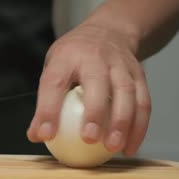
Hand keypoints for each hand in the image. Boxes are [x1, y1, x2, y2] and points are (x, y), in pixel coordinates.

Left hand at [26, 23, 150, 155]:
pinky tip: (130, 148)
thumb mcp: (53, 68)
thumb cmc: (73, 59)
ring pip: (126, 93)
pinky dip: (138, 127)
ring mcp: (120, 64)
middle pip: (97, 83)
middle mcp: (95, 57)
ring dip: (122, 123)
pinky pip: (143, 102)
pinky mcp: (139, 74)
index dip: (47, 110)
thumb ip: (46, 101)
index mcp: (66, 57)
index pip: (54, 82)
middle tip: (89, 139)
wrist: (109, 30)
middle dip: (95, 112)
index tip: (43, 135)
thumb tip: (36, 136)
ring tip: (114, 148)